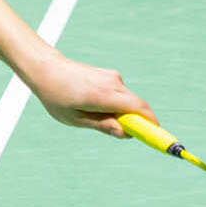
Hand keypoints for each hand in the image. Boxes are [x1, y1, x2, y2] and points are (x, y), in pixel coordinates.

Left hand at [25, 54, 156, 137]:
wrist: (47, 69)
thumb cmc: (58, 97)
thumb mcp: (77, 118)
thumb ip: (103, 126)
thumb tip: (126, 133)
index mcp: (104, 95)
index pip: (139, 108)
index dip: (152, 123)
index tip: (158, 137)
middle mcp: (113, 83)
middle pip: (138, 106)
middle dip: (138, 122)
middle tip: (125, 135)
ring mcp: (113, 77)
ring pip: (129, 101)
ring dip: (123, 114)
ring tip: (94, 116)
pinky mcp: (110, 76)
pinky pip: (121, 95)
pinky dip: (117, 105)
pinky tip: (94, 106)